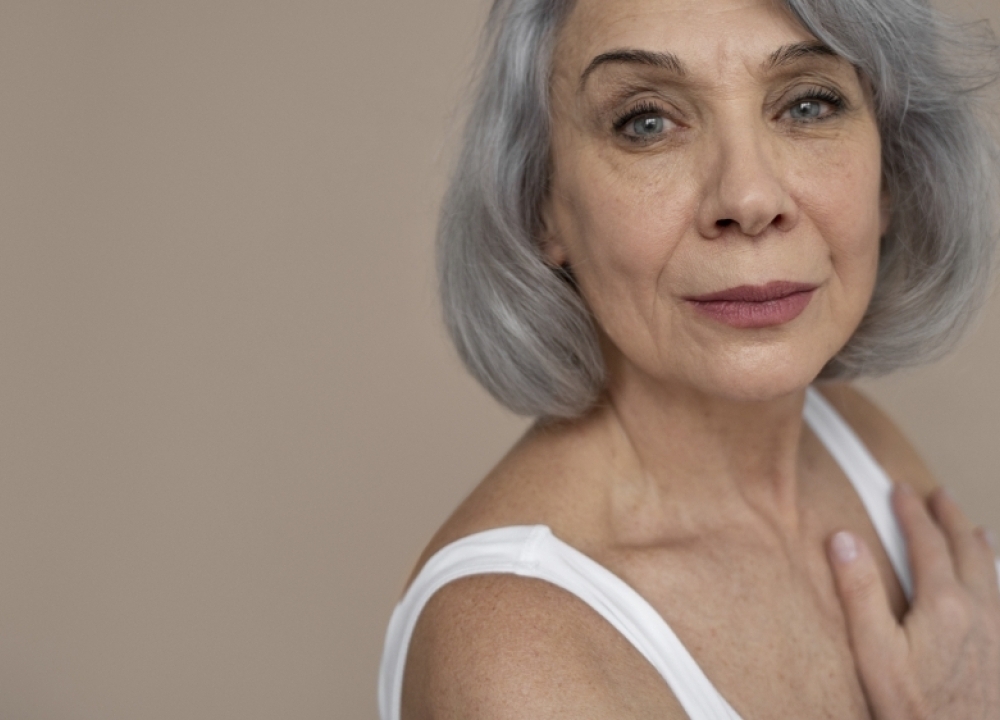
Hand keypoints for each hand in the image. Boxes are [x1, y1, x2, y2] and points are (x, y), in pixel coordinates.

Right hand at [827, 484, 999, 719]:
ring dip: (980, 543)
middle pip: (968, 548)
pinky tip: (997, 584)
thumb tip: (843, 538)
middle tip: (939, 495)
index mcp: (943, 603)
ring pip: (995, 572)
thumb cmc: (914, 708)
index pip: (926, 542)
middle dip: (950, 517)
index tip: (900, 488)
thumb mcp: (874, 652)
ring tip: (974, 528)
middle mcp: (981, 609)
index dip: (911, 512)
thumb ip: (859, 591)